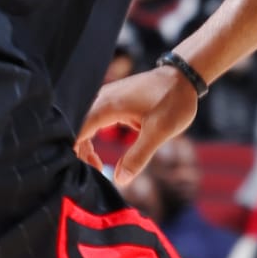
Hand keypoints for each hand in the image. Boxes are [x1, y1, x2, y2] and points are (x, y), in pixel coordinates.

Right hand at [75, 62, 198, 178]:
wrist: (183, 77)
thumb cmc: (173, 101)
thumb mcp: (158, 132)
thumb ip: (137, 157)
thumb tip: (120, 180)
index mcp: (106, 106)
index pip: (75, 132)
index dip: (73, 154)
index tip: (80, 173)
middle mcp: (100, 100)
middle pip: (76, 130)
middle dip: (79, 154)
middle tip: (95, 173)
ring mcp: (105, 100)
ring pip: (83, 127)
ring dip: (86, 148)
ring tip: (97, 167)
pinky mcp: (111, 102)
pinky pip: (92, 122)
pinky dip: (92, 139)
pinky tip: (99, 154)